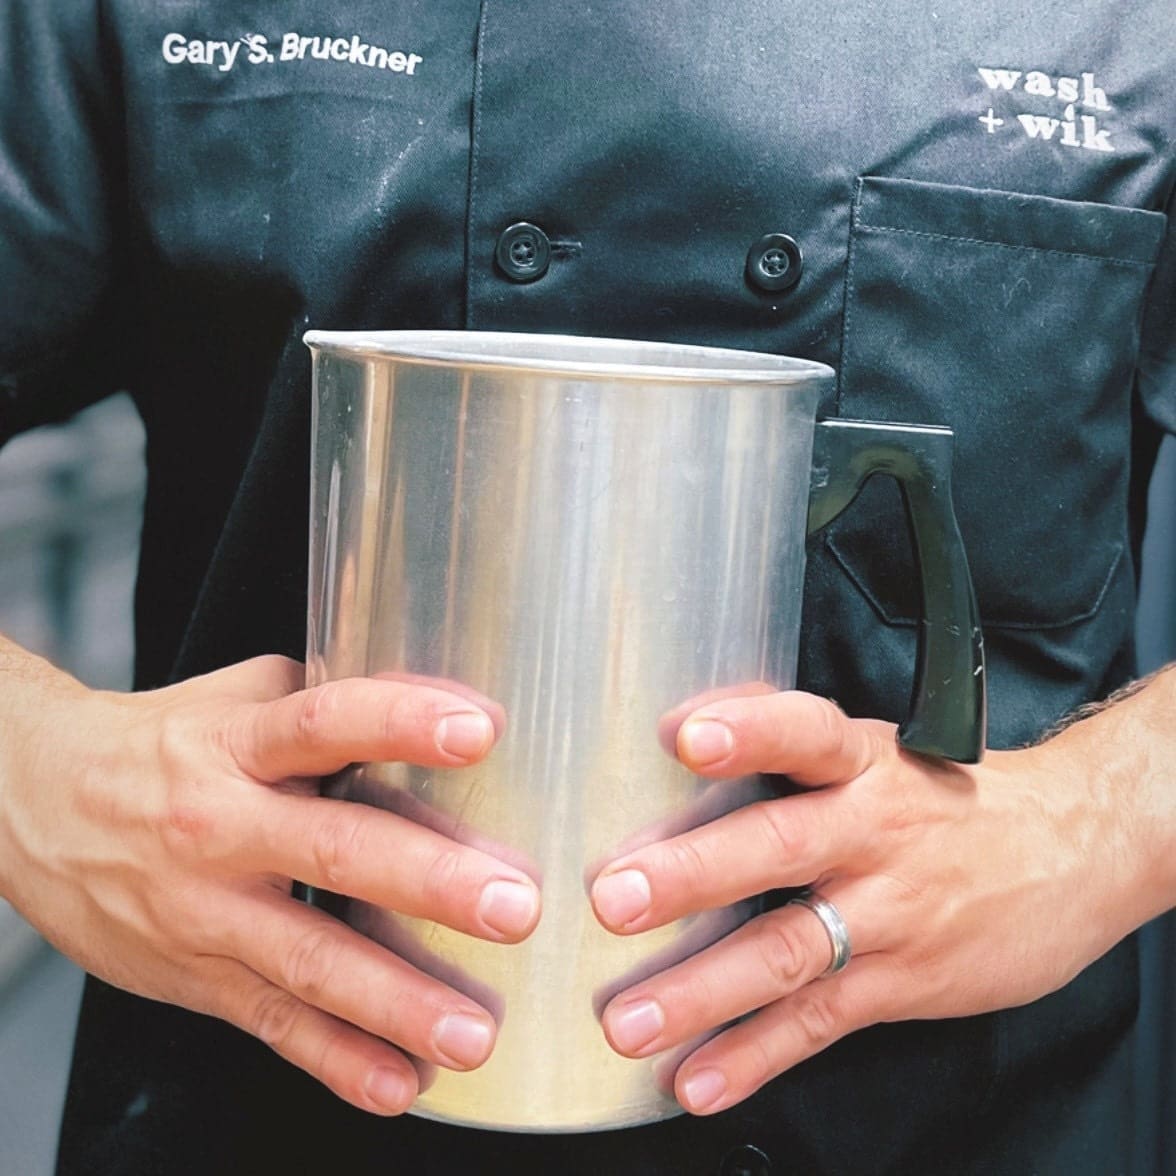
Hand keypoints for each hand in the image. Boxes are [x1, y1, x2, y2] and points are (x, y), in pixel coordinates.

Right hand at [0, 649, 540, 1114]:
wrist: (38, 803)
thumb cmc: (168, 744)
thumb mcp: (240, 698)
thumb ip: (329, 698)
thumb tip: (442, 694)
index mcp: (239, 744)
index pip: (323, 722)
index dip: (399, 722)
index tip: (480, 732)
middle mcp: (222, 826)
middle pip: (332, 850)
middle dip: (428, 881)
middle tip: (512, 905)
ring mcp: (207, 912)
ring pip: (308, 960)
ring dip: (395, 1000)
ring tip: (473, 1030)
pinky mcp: (197, 978)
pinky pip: (273, 1025)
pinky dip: (336, 1060)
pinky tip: (399, 1082)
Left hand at [589, 688, 1162, 1115]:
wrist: (1069, 850)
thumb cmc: (942, 796)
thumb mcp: (877, 751)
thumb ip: (786, 742)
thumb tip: (680, 724)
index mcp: (863, 763)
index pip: (807, 733)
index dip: (750, 731)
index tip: (687, 736)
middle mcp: (873, 833)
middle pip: (781, 846)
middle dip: (695, 873)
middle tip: (616, 898)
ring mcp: (890, 914)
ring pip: (790, 951)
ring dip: (704, 989)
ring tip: (630, 1020)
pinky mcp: (901, 982)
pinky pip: (819, 1022)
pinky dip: (755, 1055)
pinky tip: (698, 1078)